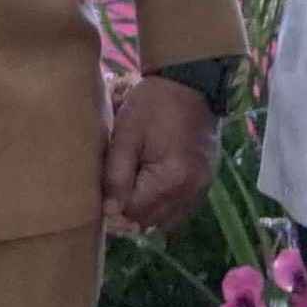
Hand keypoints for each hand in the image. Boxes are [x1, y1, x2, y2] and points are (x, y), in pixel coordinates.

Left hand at [102, 76, 211, 232]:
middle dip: (127, 211)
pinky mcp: (204, 184)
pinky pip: (178, 210)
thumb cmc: (153, 105)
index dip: (112, 208)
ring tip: (130, 189)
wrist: (191, 84)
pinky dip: (161, 206)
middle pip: (149, 221)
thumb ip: (115, 176)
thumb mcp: (126, 135)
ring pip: (164, 220)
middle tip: (112, 189)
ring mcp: (201, 190)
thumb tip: (108, 213)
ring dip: (144, 211)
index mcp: (172, 179)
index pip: (134, 213)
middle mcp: (191, 192)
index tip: (101, 193)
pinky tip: (150, 188)